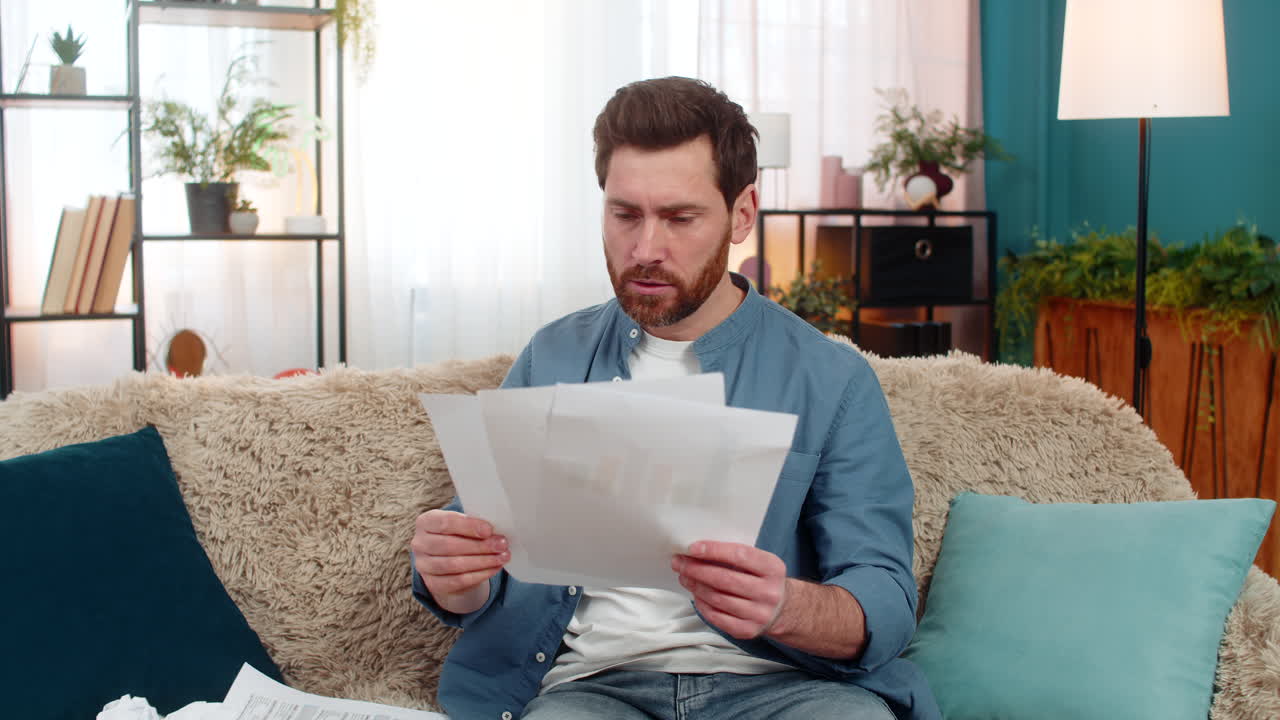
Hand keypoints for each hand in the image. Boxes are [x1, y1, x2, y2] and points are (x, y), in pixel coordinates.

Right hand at [411, 509, 508, 614]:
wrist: (447, 558)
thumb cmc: (457, 534)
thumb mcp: (461, 523)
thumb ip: (473, 523)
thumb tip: (495, 530)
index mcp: (425, 522)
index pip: (445, 522)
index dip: (468, 526)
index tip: (489, 530)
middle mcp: (420, 543)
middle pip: (450, 546)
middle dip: (480, 546)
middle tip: (502, 544)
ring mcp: (423, 565)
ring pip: (454, 565)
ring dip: (482, 561)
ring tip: (502, 557)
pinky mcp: (432, 583)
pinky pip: (458, 581)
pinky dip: (479, 574)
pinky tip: (494, 568)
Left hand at [672, 540, 787, 639]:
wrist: (784, 609)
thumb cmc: (764, 580)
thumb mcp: (760, 563)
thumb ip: (736, 556)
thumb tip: (698, 551)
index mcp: (772, 568)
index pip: (739, 555)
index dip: (713, 551)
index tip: (692, 548)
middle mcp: (768, 592)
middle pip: (724, 579)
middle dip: (697, 569)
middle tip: (680, 562)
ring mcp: (759, 613)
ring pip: (718, 598)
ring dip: (696, 586)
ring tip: (684, 576)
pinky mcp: (747, 630)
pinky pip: (717, 617)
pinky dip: (702, 604)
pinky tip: (696, 595)